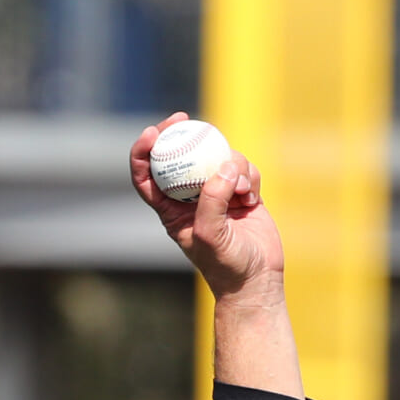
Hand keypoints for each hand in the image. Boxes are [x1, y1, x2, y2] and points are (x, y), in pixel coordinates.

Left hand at [129, 113, 285, 303]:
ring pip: (218, 158)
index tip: (152, 132)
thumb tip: (223, 167)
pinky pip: (243, 169)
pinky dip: (249, 176)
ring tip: (241, 191)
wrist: (256, 280)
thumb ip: (212, 200)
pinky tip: (252, 197)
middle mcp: (191, 197)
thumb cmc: (225, 265)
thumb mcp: (210, 234)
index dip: (144, 150)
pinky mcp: (241, 192)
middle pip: (181, 155)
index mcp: (170, 209)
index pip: (147, 176)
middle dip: (182, 134)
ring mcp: (217, 192)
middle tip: (185, 118)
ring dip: (231, 165)